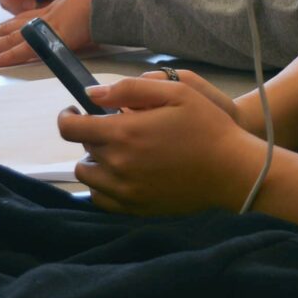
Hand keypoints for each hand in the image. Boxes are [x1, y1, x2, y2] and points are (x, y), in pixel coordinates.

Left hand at [0, 0, 96, 66]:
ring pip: (8, 38)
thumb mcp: (83, 10)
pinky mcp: (53, 35)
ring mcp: (46, 27)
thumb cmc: (102, 0)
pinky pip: (27, 48)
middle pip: (5, 30)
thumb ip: (75, 21)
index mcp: (48, 14)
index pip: (15, 24)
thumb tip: (77, 28)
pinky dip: (9, 55)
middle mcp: (42, 19)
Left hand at [58, 76, 263, 214]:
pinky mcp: (135, 208)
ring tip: (120, 149)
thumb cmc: (207, 125)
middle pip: (82, 150)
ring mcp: (125, 191)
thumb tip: (92, 94)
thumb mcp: (177, 91)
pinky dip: (103, 185)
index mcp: (124, 132)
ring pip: (89, 176)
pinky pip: (102, 199)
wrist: (230, 169)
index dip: (67, 116)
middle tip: (116, 125)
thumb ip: (130, 89)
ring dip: (96, 160)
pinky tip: (123, 173)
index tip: (74, 110)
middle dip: (91, 134)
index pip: (72, 128)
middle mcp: (118, 165)